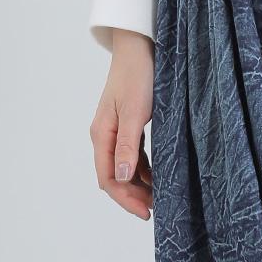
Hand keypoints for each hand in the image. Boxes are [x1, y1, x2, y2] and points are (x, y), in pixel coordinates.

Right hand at [90, 29, 154, 219]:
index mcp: (102, 134)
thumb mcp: (135, 114)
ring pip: (125, 168)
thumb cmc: (138, 76)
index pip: (109, 178)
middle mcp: (105, 136)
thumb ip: (128, 146)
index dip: (125, 199)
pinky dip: (144, 170)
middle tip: (156, 209)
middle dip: (133, 196)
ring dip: (139, 185)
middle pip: (115, 177)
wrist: (140, 48)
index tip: (146, 212)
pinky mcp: (129, 126)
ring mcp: (117, 131)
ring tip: (160, 196)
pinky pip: (134, 156)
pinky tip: (158, 176)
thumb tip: (122, 178)